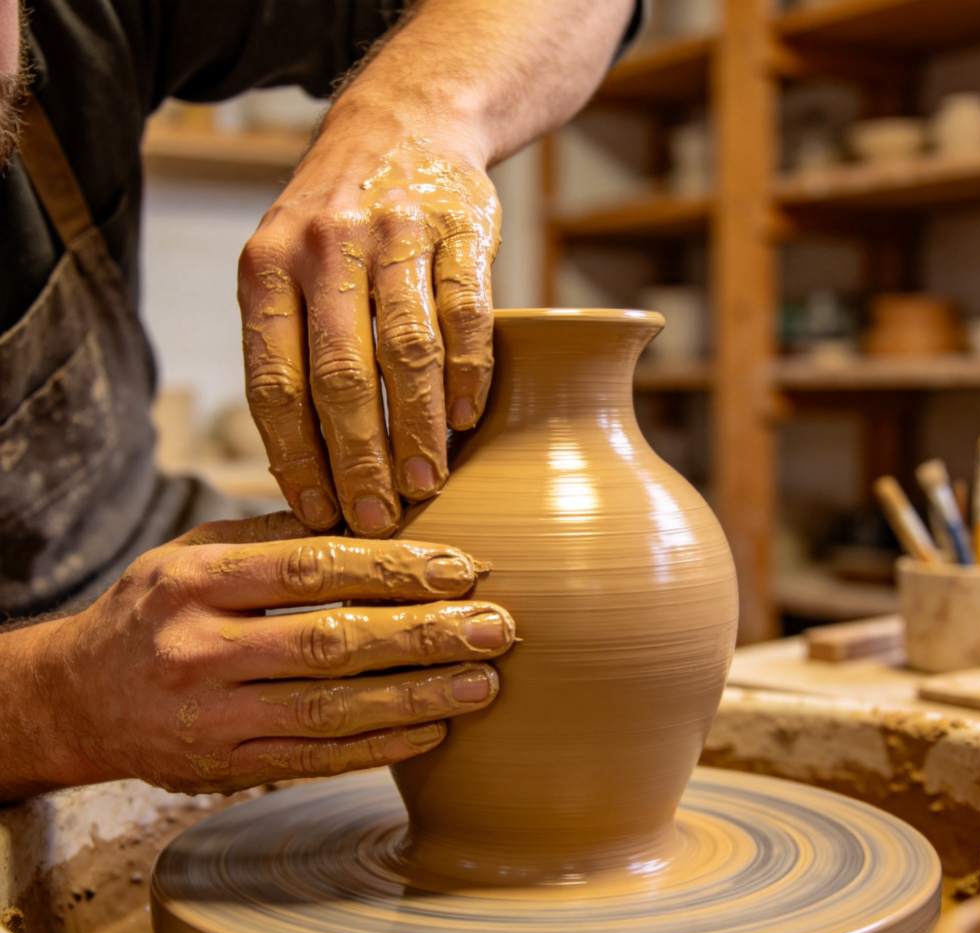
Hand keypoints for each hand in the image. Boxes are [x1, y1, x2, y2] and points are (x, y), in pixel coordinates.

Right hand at [3, 514, 512, 797]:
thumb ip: (275, 539)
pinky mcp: (225, 769)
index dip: (394, 568)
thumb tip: (374, 520)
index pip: (311, 568)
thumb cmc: (152, 611)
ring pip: (332, 709)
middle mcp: (202, 650)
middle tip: (496, 629)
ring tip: (484, 684)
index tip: (462, 568)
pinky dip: (380, 748)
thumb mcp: (194, 554)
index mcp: (197, 582)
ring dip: (418, 698)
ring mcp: (213, 718)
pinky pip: (314, 759)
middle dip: (424, 635)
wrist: (74, 700)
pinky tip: (433, 731)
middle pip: (332, 641)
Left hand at [238, 132, 500, 537]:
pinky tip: (466, 419)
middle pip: (339, 377)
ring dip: (418, 428)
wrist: (403, 125)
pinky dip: (468, 374)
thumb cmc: (338, 224)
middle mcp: (325, 247)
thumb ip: (287, 346)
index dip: (297, 457)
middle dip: (359, 459)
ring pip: (406, 351)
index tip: (319, 512)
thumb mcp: (285, 267)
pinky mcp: (459, 228)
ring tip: (426, 483)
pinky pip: (466, 314)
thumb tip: (302, 463)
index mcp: (268, 268)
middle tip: (376, 517)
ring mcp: (395, 234)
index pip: (274, 383)